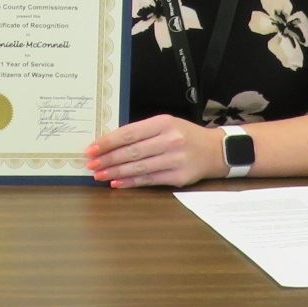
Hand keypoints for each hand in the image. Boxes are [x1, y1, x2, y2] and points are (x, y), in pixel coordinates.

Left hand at [85, 115, 225, 187]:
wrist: (216, 150)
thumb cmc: (184, 135)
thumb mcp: (165, 124)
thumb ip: (142, 132)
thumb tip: (111, 143)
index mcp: (163, 123)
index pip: (129, 133)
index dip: (108, 142)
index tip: (92, 148)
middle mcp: (170, 140)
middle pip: (132, 151)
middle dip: (108, 159)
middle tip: (90, 164)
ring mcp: (175, 160)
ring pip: (139, 167)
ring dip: (116, 172)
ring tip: (99, 175)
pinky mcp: (179, 177)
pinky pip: (150, 180)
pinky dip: (131, 182)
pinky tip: (117, 183)